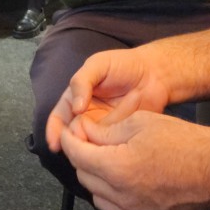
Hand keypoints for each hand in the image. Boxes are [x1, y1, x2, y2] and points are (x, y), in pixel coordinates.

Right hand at [46, 46, 170, 153]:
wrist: (155, 74)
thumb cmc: (123, 65)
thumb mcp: (98, 65)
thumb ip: (82, 81)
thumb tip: (75, 108)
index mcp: (75, 98)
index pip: (58, 118)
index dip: (54, 132)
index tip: (56, 144)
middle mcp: (86, 116)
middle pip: (72, 136)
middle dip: (74, 140)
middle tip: (83, 139)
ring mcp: (102, 128)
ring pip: (91, 142)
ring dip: (94, 141)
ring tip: (105, 132)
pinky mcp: (119, 135)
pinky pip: (111, 143)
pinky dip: (113, 140)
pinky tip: (120, 132)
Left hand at [60, 109, 209, 209]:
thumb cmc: (183, 142)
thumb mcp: (140, 122)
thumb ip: (106, 130)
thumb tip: (84, 131)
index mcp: (118, 168)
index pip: (77, 155)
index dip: (69, 139)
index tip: (70, 131)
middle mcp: (123, 196)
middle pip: (84, 175)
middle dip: (82, 156)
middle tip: (90, 140)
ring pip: (98, 196)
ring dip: (96, 177)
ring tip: (108, 159)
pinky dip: (112, 195)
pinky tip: (123, 179)